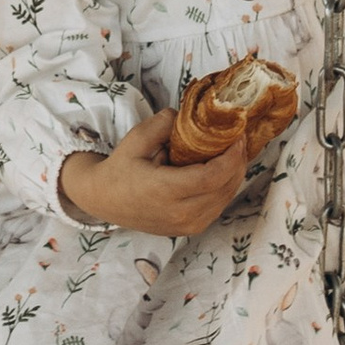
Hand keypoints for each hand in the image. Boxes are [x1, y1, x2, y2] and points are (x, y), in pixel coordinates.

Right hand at [57, 111, 251, 236]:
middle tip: (240, 138)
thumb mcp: (136, 139)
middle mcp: (180, 214)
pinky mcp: (190, 229)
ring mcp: (187, 225)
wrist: (104, 200)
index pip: (212, 176)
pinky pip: (217, 206)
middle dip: (238, 162)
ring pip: (225, 199)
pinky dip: (225, 187)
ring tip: (235, 151)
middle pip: (224, 188)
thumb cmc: (119, 169)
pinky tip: (223, 169)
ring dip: (234, 174)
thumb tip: (189, 115)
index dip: (231, 156)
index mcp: (165, 191)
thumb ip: (164, 123)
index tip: (238, 135)